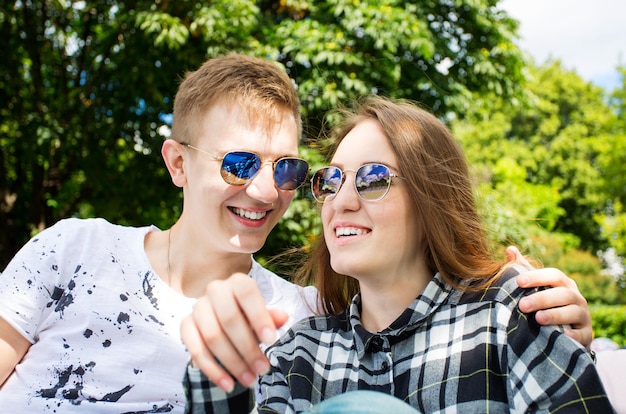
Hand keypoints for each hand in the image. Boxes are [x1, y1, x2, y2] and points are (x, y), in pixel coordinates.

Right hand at [180, 273, 288, 391]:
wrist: (222, 316)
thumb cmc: (248, 315)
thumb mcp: (262, 315)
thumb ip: (271, 317)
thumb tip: (284, 317)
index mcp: (237, 282)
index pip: (247, 294)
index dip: (259, 316)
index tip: (271, 341)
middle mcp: (215, 290)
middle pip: (229, 319)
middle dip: (248, 348)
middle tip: (263, 369)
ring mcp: (198, 307)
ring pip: (213, 337)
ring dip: (232, 363)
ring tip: (249, 380)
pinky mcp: (186, 325)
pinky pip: (195, 349)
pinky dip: (212, 370)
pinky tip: (228, 384)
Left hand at [506, 246, 592, 348]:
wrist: (566, 331)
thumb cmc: (546, 304)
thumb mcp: (537, 287)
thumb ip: (523, 269)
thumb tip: (509, 249)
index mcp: (563, 284)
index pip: (554, 275)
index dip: (537, 277)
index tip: (519, 281)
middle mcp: (576, 297)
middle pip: (562, 294)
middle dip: (542, 299)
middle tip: (523, 305)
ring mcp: (583, 316)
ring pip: (573, 313)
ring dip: (556, 315)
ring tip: (539, 319)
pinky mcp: (586, 335)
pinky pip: (582, 334)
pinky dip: (573, 335)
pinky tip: (563, 336)